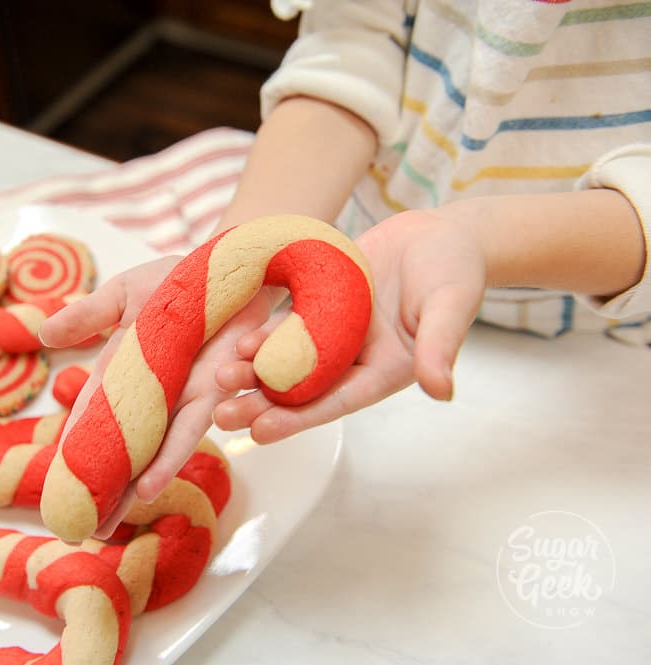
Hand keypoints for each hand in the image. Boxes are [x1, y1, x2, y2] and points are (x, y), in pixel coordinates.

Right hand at [40, 256, 282, 535]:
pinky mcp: (213, 392)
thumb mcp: (125, 294)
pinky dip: (168, 458)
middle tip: (77, 529)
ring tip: (108, 522)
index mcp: (125, 373)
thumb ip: (87, 315)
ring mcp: (181, 397)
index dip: (74, 456)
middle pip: (122, 449)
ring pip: (152, 452)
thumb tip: (43, 335)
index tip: (57, 492)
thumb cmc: (182, 279)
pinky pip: (189, 430)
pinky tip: (149, 487)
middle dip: (103, 489)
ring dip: (130, 488)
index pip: (91, 421)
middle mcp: (153, 395)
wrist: (237, 265)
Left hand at [214, 207, 487, 442]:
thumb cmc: (455, 271)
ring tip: (216, 380)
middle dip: (261, 404)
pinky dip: (260, 335)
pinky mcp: (320, 308)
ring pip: (285, 361)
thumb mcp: (451, 306)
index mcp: (384, 371)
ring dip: (251, 373)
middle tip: (221, 416)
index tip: (261, 432)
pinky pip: (285, 325)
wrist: (441, 234)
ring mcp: (334, 335)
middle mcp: (353, 360)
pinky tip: (232, 341)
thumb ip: (441, 346)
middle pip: (302, 390)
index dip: (299, 418)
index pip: (337, 402)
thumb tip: (442, 390)